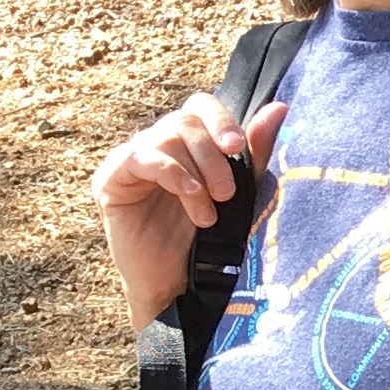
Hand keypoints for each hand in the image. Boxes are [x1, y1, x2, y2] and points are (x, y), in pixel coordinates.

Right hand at [91, 91, 289, 328]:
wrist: (181, 284)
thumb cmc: (212, 238)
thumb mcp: (241, 191)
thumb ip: (255, 151)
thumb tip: (279, 107)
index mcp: (189, 142)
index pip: (200, 106)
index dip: (220, 119)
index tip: (237, 146)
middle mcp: (158, 144)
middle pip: (185, 121)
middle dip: (213, 156)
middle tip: (227, 193)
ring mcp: (132, 159)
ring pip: (166, 137)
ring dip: (196, 174)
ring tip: (209, 213)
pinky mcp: (110, 180)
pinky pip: (139, 157)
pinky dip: (171, 174)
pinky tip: (189, 195)